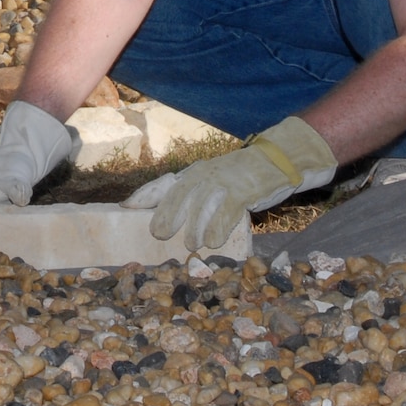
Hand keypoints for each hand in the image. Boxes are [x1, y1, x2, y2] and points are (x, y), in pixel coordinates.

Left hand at [124, 115, 336, 250]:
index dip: (144, 195)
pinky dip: (219, 229)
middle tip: (159, 234)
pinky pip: (227, 212)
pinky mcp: (244, 191)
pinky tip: (214, 242)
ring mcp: (225, 181)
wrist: (280, 160)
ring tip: (191, 244)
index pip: (164, 182)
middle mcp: (206, 174)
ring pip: (201, 206)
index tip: (125, 207)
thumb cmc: (244, 177)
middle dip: (167, 215)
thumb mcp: (215, 181)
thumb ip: (196, 196)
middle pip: (179, 195)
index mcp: (196, 172)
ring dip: (194, 228)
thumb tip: (171, 220)